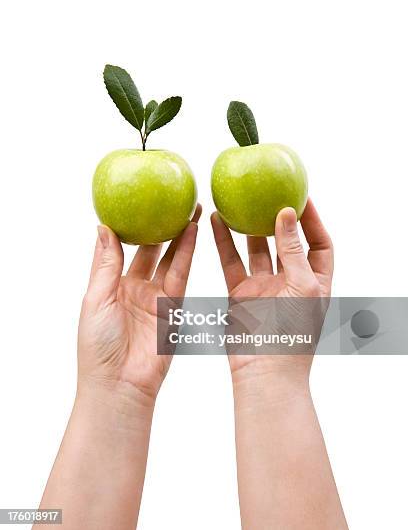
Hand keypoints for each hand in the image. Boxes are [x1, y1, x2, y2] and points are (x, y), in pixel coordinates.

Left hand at [78, 205, 200, 406]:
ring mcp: (154, 297)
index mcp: (110, 286)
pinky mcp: (173, 307)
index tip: (133, 202)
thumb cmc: (98, 346)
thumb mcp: (96, 299)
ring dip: (178, 234)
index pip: (118, 249)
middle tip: (168, 201)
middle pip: (148, 250)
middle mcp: (133, 288)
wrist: (121, 384)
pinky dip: (186, 253)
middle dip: (158, 226)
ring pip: (169, 259)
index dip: (126, 226)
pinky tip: (191, 231)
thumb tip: (103, 228)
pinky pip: (181, 274)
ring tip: (188, 208)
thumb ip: (106, 264)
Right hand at [211, 199, 332, 387]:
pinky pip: (231, 262)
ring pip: (257, 249)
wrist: (265, 372)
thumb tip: (288, 213)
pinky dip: (224, 242)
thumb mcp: (303, 286)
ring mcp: (265, 286)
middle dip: (279, 218)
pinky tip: (216, 221)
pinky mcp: (240, 293)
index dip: (313, 220)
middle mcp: (291, 281)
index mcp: (315, 281)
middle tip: (267, 192)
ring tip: (240, 201)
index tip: (301, 195)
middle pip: (287, 242)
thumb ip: (294, 250)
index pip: (319, 242)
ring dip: (249, 227)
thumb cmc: (294, 335)